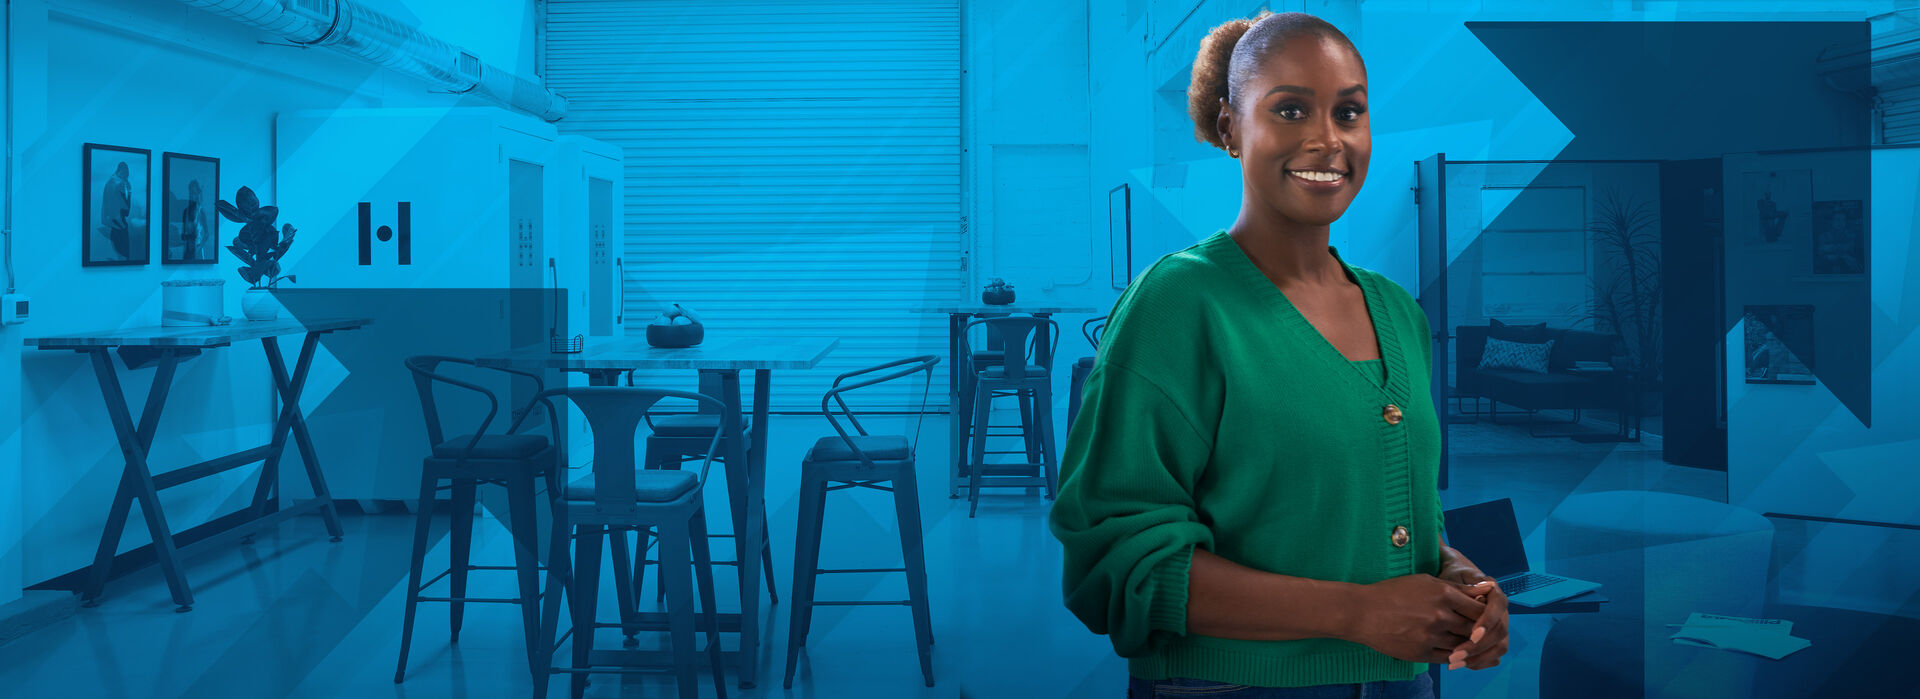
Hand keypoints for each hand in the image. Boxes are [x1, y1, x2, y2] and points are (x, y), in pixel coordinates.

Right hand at [1347, 574, 1487, 663]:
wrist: (1362, 612)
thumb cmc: (1393, 592)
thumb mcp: (1425, 581)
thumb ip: (1457, 588)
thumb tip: (1485, 591)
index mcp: (1443, 594)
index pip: (1479, 609)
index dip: (1484, 614)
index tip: (1482, 615)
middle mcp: (1440, 616)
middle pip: (1474, 628)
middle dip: (1479, 631)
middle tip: (1478, 630)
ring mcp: (1431, 636)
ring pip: (1463, 645)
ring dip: (1467, 644)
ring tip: (1464, 639)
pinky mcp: (1422, 653)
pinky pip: (1449, 658)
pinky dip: (1455, 656)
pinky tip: (1453, 650)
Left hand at [1438, 566, 1508, 669]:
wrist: (1452, 586)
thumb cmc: (1451, 580)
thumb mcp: (1454, 578)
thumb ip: (1466, 587)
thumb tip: (1482, 591)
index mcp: (1495, 595)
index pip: (1498, 608)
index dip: (1488, 622)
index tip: (1473, 635)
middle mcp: (1501, 612)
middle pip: (1500, 632)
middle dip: (1480, 645)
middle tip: (1456, 654)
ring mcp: (1497, 628)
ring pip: (1499, 647)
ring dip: (1478, 658)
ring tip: (1454, 662)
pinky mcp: (1491, 641)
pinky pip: (1492, 656)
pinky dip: (1477, 663)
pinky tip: (1459, 665)